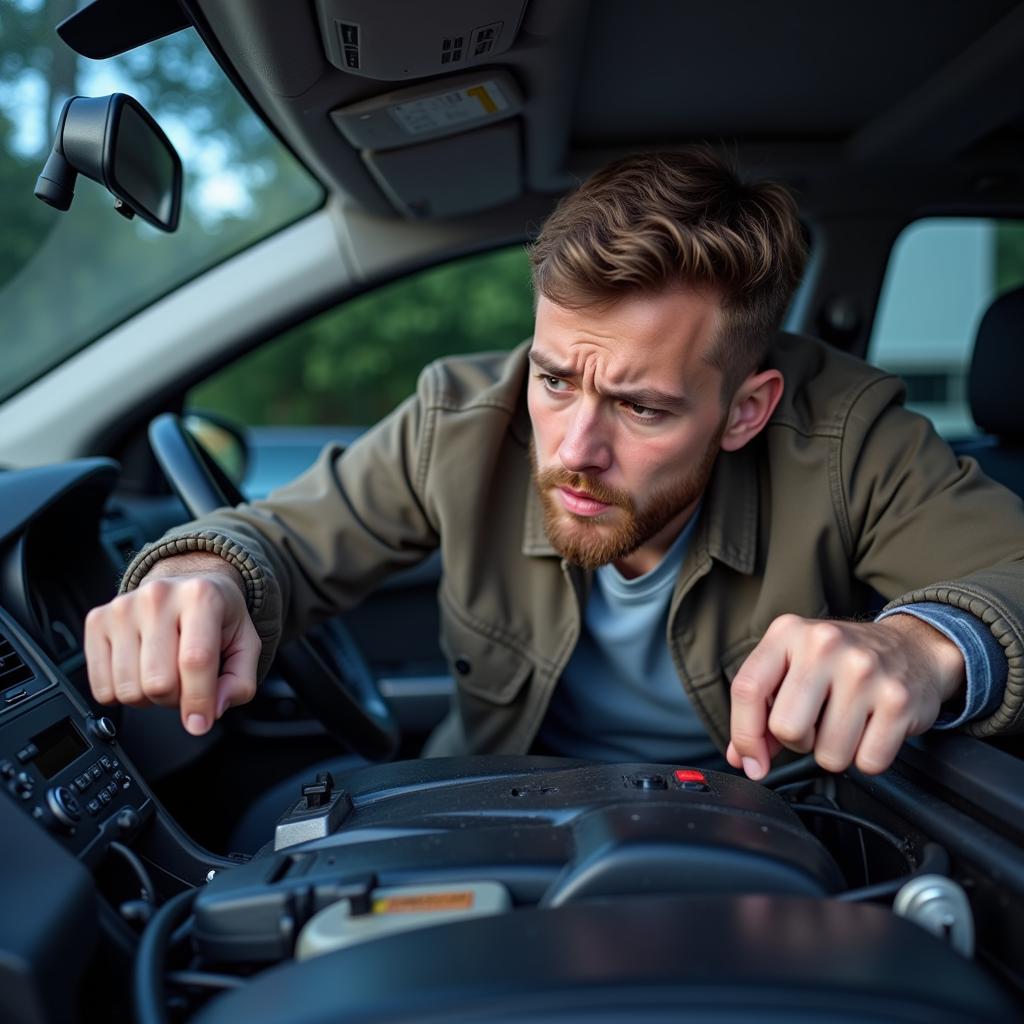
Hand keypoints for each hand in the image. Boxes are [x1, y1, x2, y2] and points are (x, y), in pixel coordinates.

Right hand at [84, 556, 260, 736]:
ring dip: (149, 698)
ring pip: (128, 688)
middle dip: (176, 699)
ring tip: (164, 676)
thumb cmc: (216, 615)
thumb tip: (213, 709)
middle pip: (158, 682)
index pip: (195, 661)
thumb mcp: (245, 643)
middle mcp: (158, 597)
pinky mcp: (97, 621)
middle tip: (185, 684)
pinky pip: (102, 686)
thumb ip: (240, 682)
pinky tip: (140, 674)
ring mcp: (123, 608)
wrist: (187, 582)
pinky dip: (122, 694)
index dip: (198, 701)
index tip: (200, 723)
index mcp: (201, 597)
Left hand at [725, 613, 964, 779]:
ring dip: (834, 752)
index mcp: (788, 632)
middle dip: (798, 742)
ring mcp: (864, 671)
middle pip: (786, 728)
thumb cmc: (842, 662)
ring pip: (828, 753)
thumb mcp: (794, 665)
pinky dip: (866, 758)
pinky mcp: (897, 700)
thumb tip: (742, 756)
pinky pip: (867, 761)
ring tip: (844, 724)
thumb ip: (762, 708)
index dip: (744, 734)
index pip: (747, 689)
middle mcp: (824, 645)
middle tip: (814, 726)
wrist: (913, 648)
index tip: (752, 760)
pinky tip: (870, 730)